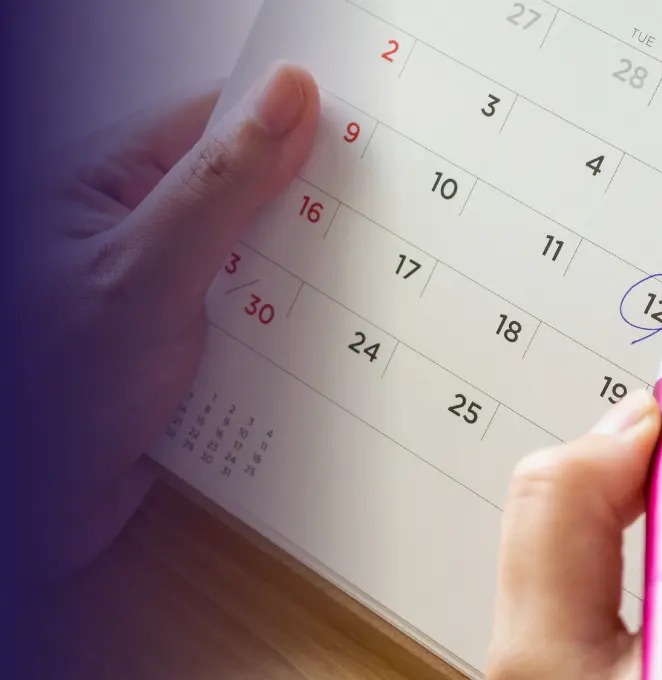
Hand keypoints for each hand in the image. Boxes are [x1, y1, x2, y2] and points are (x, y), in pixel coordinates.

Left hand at [11, 63, 319, 580]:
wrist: (28, 516)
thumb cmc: (54, 389)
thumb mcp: (145, 273)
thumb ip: (220, 186)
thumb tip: (286, 96)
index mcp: (105, 185)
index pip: (215, 122)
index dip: (291, 121)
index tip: (367, 136)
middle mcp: (137, 230)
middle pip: (246, 191)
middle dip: (310, 207)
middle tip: (384, 217)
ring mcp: (164, 289)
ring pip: (258, 259)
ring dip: (305, 276)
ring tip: (370, 279)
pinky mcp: (187, 347)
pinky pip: (256, 319)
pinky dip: (292, 330)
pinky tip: (331, 340)